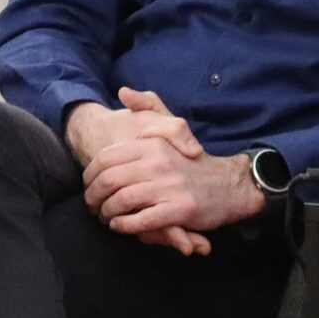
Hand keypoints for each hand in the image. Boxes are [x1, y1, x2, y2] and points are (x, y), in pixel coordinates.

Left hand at [78, 90, 259, 255]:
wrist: (229, 185)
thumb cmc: (193, 162)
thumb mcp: (173, 126)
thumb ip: (148, 106)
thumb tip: (123, 92)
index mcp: (153, 144)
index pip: (106, 158)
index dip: (90, 175)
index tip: (89, 185)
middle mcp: (159, 162)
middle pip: (109, 181)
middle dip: (94, 197)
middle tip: (92, 205)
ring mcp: (169, 187)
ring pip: (121, 202)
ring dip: (107, 213)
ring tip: (106, 217)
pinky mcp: (179, 210)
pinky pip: (141, 221)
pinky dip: (125, 226)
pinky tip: (121, 226)